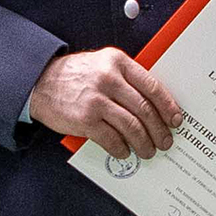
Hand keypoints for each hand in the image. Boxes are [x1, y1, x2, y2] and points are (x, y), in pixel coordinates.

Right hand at [28, 47, 181, 158]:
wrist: (40, 82)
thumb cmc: (76, 75)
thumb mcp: (104, 64)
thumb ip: (127, 78)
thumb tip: (155, 104)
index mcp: (118, 63)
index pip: (152, 86)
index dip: (168, 106)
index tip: (176, 120)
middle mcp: (109, 79)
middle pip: (144, 109)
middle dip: (159, 129)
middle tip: (165, 141)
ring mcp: (96, 100)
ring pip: (131, 126)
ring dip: (144, 142)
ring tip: (148, 150)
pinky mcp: (84, 120)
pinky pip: (111, 138)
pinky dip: (121, 148)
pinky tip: (125, 152)